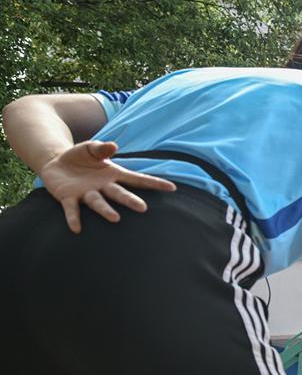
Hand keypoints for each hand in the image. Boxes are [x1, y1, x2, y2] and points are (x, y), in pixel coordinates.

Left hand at [38, 140, 176, 233]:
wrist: (55, 164)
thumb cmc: (79, 157)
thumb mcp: (90, 148)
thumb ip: (101, 148)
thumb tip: (113, 145)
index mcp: (113, 175)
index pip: (137, 179)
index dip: (154, 183)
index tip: (172, 188)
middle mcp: (103, 187)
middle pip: (119, 194)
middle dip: (130, 200)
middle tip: (143, 208)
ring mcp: (86, 194)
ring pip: (98, 202)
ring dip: (106, 210)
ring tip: (115, 218)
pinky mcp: (68, 198)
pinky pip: (72, 209)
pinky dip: (74, 218)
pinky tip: (76, 229)